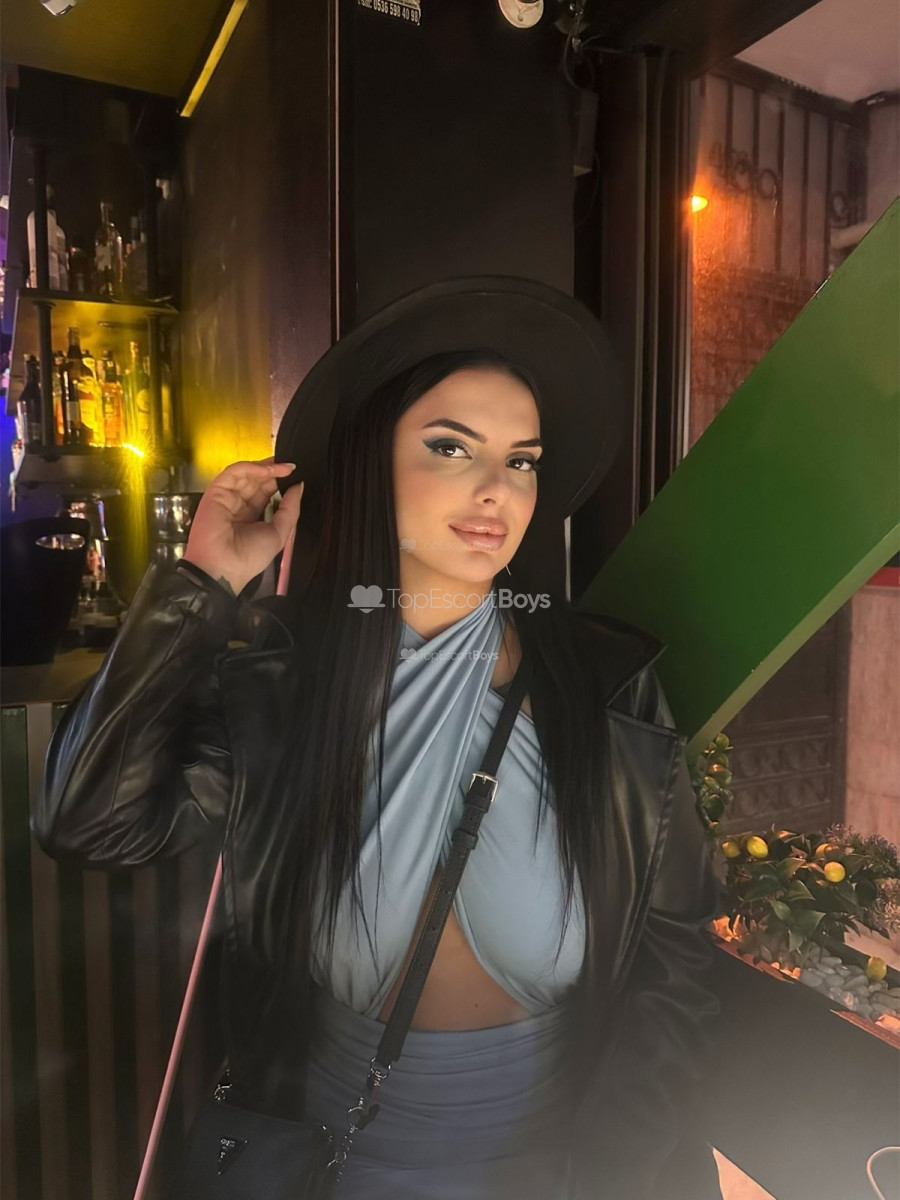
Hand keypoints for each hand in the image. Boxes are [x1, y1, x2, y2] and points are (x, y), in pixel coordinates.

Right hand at [182, 457, 304, 595]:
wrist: (223, 567)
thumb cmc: (248, 558)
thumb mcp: (279, 533)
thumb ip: (290, 509)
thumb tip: (299, 487)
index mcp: (251, 516)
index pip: (266, 492)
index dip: (279, 482)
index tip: (294, 475)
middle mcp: (238, 505)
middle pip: (257, 480)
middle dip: (274, 471)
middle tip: (290, 466)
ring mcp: (226, 497)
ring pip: (246, 473)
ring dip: (266, 468)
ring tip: (284, 468)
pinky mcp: (216, 492)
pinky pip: (234, 473)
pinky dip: (251, 468)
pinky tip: (268, 471)